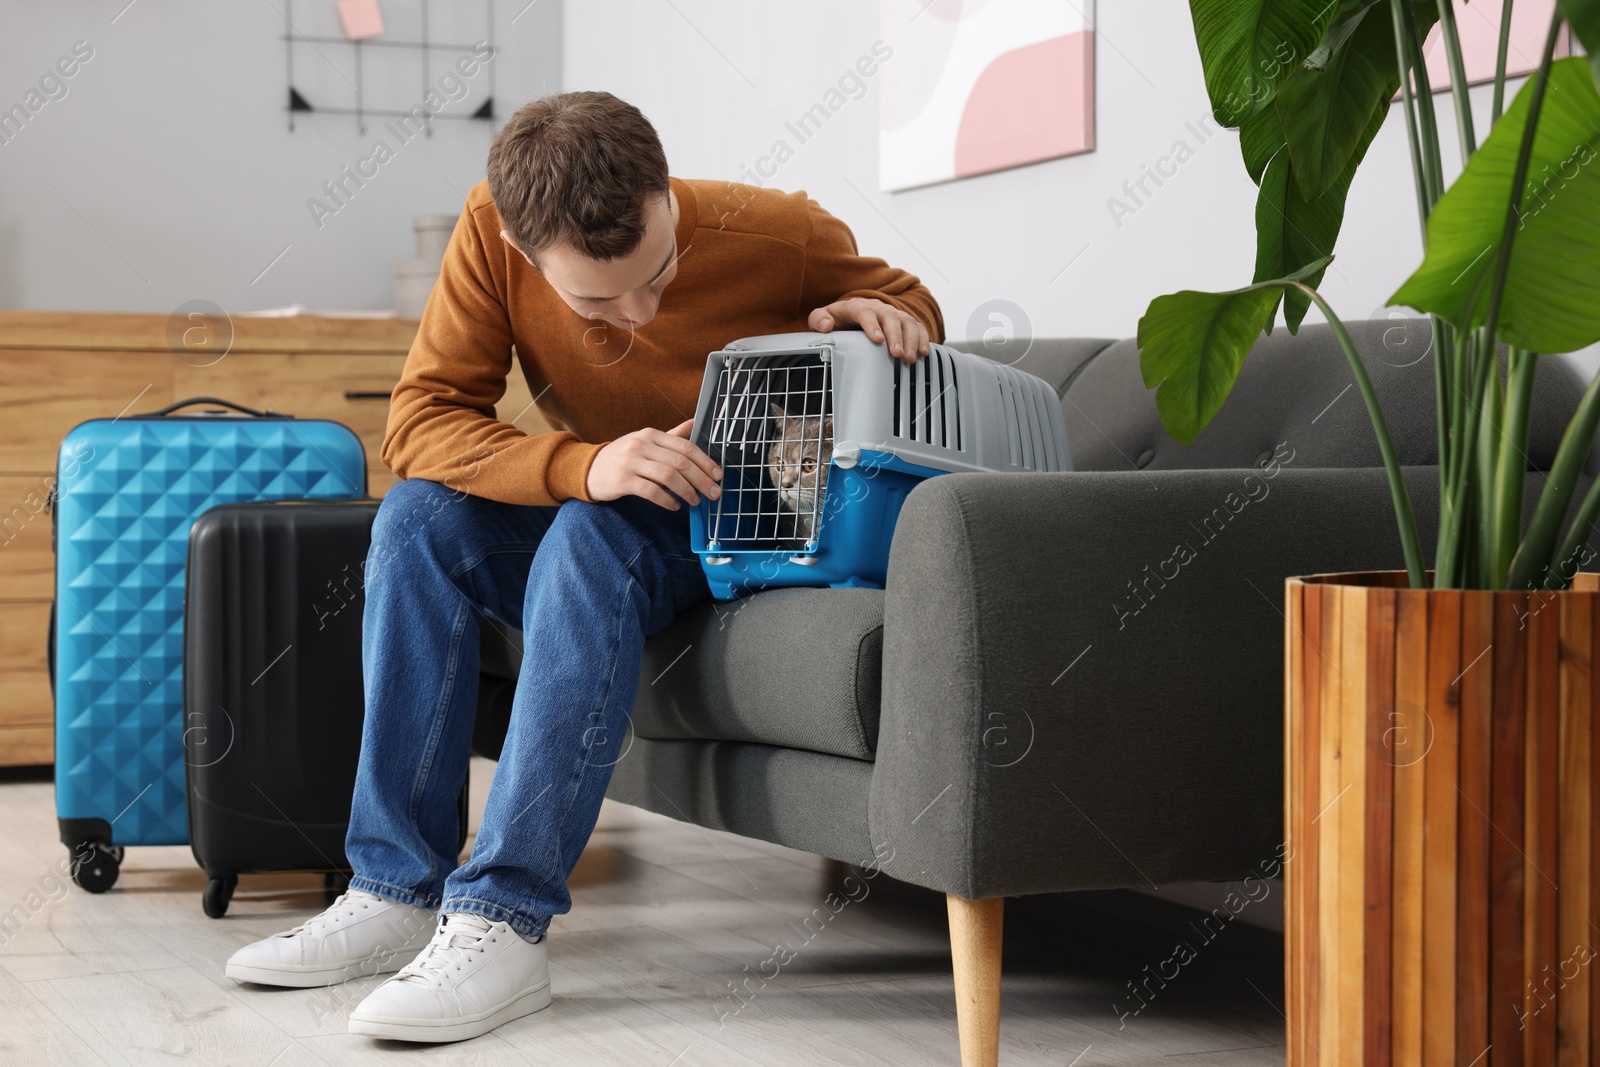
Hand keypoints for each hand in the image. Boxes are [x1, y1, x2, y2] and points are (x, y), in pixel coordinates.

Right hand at [586, 419, 721, 509]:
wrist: (588, 469)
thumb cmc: (622, 456)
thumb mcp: (645, 441)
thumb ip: (671, 435)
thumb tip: (695, 423)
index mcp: (651, 434)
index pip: (685, 446)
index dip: (705, 462)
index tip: (718, 475)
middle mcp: (641, 445)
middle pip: (680, 462)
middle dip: (701, 480)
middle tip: (713, 493)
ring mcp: (630, 462)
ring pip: (668, 476)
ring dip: (687, 491)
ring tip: (695, 501)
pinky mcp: (622, 481)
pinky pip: (651, 491)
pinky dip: (667, 500)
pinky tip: (675, 506)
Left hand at [808, 297, 929, 363]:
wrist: (852, 313)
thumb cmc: (838, 318)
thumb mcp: (823, 317)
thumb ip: (819, 319)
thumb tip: (826, 325)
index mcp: (857, 306)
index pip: (865, 313)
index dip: (872, 325)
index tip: (878, 339)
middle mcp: (878, 308)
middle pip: (890, 318)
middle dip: (896, 336)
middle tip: (898, 354)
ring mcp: (893, 314)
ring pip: (907, 322)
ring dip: (911, 339)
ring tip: (911, 358)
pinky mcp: (903, 322)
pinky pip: (917, 326)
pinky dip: (923, 338)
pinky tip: (923, 352)